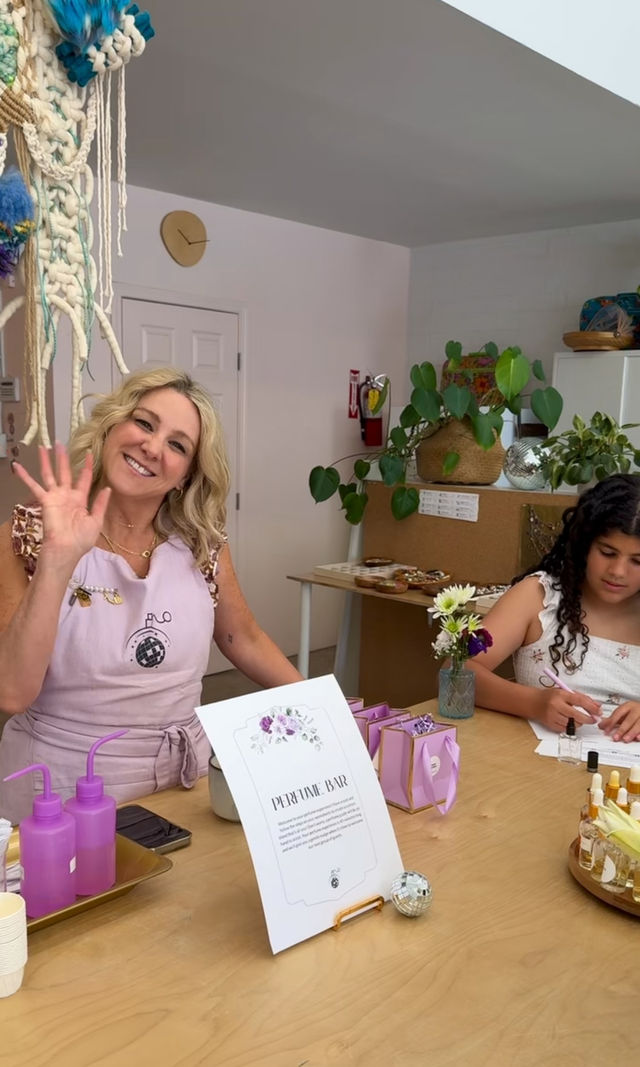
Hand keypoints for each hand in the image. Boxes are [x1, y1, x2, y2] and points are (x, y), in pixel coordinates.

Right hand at [12, 444, 110, 570]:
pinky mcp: (45, 500)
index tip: (90, 453)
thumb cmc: (81, 540)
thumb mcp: (96, 521)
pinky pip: (34, 486)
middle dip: (63, 458)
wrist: (66, 550)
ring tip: (44, 446)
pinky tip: (17, 466)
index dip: (86, 466)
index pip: (84, 478)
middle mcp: (66, 496)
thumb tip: (107, 488)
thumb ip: (100, 504)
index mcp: (80, 500)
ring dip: (46, 461)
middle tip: (60, 443)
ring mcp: (55, 497)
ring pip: (49, 474)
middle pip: (65, 472)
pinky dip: (24, 476)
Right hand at [533, 686, 599, 732]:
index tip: (598, 711)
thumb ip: (581, 697)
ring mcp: (552, 716)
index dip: (591, 707)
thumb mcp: (565, 692)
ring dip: (578, 722)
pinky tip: (567, 720)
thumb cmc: (550, 696)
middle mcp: (556, 705)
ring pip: (572, 724)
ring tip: (576, 717)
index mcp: (560, 694)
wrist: (533, 702)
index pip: (580, 701)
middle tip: (593, 719)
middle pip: (577, 715)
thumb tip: (596, 705)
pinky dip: (569, 726)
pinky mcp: (550, 724)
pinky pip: (565, 729)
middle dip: (588, 719)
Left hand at [598, 702, 639, 742]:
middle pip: (629, 720)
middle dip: (622, 729)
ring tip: (625, 739)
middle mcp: (637, 710)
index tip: (606, 730)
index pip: (618, 713)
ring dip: (631, 733)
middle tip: (616, 737)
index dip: (612, 722)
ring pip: (638, 724)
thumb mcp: (623, 712)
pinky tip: (637, 738)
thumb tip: (601, 725)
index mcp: (629, 706)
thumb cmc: (634, 711)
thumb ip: (613, 719)